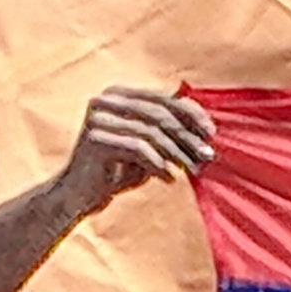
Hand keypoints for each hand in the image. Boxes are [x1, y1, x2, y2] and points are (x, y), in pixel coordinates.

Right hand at [49, 89, 216, 225]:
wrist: (79, 196)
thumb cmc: (117, 172)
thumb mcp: (148, 149)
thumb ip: (169, 133)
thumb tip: (207, 126)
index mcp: (119, 94)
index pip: (163, 98)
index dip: (191, 114)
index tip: (211, 133)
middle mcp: (106, 100)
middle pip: (159, 114)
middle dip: (187, 136)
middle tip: (207, 155)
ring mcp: (98, 117)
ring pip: (151, 132)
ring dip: (177, 153)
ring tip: (193, 170)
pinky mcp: (94, 138)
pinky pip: (137, 148)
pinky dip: (158, 164)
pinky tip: (170, 179)